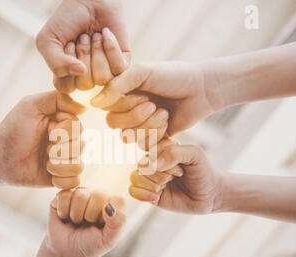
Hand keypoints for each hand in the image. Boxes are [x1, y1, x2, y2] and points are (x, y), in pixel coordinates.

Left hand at [0, 91, 84, 186]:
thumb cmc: (13, 131)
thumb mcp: (30, 105)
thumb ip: (57, 98)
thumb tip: (84, 107)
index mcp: (64, 123)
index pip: (78, 127)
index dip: (63, 132)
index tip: (46, 130)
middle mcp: (69, 141)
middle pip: (81, 147)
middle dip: (59, 149)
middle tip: (43, 148)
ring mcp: (66, 160)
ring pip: (79, 165)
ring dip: (58, 165)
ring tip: (45, 162)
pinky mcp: (62, 177)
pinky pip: (75, 182)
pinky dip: (61, 179)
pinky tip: (49, 174)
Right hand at [37, 0, 129, 77]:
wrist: (89, 0)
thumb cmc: (66, 19)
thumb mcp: (48, 40)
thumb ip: (55, 63)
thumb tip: (81, 73)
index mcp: (67, 76)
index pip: (66, 88)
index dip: (65, 66)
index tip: (66, 45)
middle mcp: (86, 78)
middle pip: (85, 84)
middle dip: (82, 56)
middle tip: (82, 38)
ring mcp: (105, 72)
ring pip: (102, 78)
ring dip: (96, 51)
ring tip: (93, 36)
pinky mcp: (121, 63)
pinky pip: (118, 68)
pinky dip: (110, 47)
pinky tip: (105, 34)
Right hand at [46, 188, 126, 256]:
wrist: (63, 253)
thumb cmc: (88, 246)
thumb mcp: (107, 241)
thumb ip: (117, 225)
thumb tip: (111, 207)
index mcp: (113, 207)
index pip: (118, 200)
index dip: (110, 213)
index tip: (102, 226)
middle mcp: (98, 198)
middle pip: (98, 195)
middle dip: (90, 215)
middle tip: (86, 225)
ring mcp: (81, 195)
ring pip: (80, 194)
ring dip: (75, 214)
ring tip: (75, 222)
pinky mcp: (63, 195)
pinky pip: (64, 195)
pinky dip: (63, 210)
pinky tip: (64, 217)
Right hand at [91, 61, 220, 135]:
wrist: (201, 90)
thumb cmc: (173, 76)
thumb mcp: (144, 72)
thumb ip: (118, 85)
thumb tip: (94, 103)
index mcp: (122, 91)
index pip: (106, 107)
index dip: (123, 105)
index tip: (143, 95)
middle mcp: (127, 108)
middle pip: (114, 124)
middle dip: (135, 117)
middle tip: (154, 106)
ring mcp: (139, 124)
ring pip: (128, 137)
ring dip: (148, 126)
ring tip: (164, 113)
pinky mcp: (153, 137)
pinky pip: (143, 146)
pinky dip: (157, 135)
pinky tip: (168, 123)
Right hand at [129, 139, 222, 213]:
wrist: (210, 195)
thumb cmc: (203, 171)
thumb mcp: (194, 155)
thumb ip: (174, 153)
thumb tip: (152, 164)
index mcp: (161, 148)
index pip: (150, 148)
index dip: (165, 158)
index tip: (182, 164)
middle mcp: (152, 162)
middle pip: (142, 165)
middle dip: (162, 173)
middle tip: (179, 175)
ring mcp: (149, 178)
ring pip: (135, 178)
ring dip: (155, 183)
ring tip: (168, 185)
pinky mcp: (148, 194)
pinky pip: (133, 191)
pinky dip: (144, 194)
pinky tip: (157, 196)